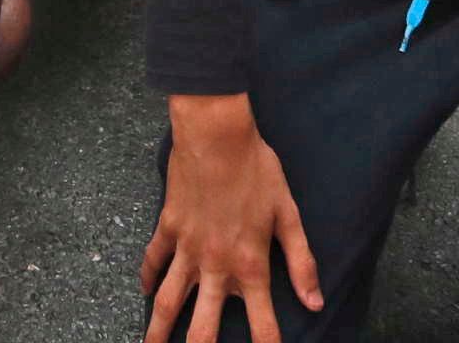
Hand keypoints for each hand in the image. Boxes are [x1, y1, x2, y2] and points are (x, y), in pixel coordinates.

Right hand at [143, 98, 324, 341]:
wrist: (216, 135)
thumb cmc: (257, 170)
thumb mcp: (288, 215)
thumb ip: (302, 263)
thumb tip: (315, 302)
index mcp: (250, 264)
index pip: (262, 323)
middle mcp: (216, 265)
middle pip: (204, 325)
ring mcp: (187, 247)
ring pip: (169, 300)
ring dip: (158, 330)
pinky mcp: (168, 227)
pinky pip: (154, 259)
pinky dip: (147, 277)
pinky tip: (143, 291)